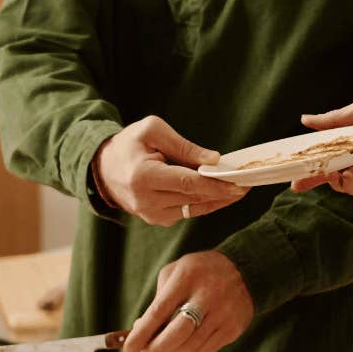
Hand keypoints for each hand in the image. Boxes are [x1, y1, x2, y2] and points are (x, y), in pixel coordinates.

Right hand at [95, 116, 243, 225]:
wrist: (102, 170)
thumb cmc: (128, 144)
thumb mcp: (152, 131)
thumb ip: (184, 146)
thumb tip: (213, 160)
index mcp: (144, 177)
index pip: (188, 183)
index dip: (216, 185)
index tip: (240, 183)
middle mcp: (147, 201)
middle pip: (195, 197)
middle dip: (224, 191)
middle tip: (250, 182)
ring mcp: (152, 214)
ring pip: (195, 208)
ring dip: (219, 199)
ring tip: (242, 188)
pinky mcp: (158, 219)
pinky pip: (189, 211)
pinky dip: (206, 202)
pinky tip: (223, 193)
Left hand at [121, 251, 254, 351]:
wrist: (245, 269)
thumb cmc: (200, 272)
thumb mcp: (176, 271)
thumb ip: (158, 298)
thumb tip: (142, 330)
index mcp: (187, 278)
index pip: (159, 312)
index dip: (141, 334)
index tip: (128, 349)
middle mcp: (207, 296)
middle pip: (175, 336)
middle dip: (154, 349)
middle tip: (146, 350)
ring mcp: (222, 314)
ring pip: (188, 349)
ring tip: (168, 344)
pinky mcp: (232, 329)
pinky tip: (185, 345)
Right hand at [290, 86, 352, 195]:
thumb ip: (335, 119)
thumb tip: (304, 120)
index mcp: (351, 135)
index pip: (325, 149)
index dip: (308, 158)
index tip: (290, 164)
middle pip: (330, 169)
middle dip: (312, 178)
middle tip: (296, 183)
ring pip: (344, 181)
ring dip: (332, 181)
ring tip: (329, 175)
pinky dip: (349, 186)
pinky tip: (343, 179)